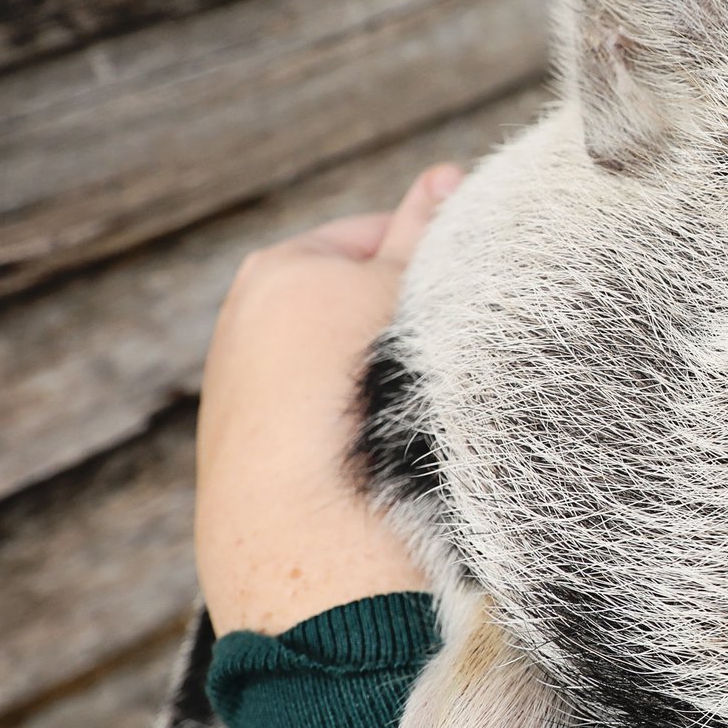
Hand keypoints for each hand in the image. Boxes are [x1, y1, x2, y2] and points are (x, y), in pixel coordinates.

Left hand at [196, 165, 458, 634]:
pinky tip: (391, 457)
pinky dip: (361, 427)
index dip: (440, 262)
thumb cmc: (371, 411)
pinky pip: (326, 420)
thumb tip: (446, 174)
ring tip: (427, 414)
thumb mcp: (411, 300)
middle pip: (359, 299)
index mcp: (282, 270)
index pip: (384, 235)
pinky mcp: (250, 457)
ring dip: (389, 379)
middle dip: (408, 322)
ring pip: (347, 364)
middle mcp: (246, 322)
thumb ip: (428, 235)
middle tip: (459, 357)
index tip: (483, 296)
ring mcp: (243, 392)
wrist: (319, 552)